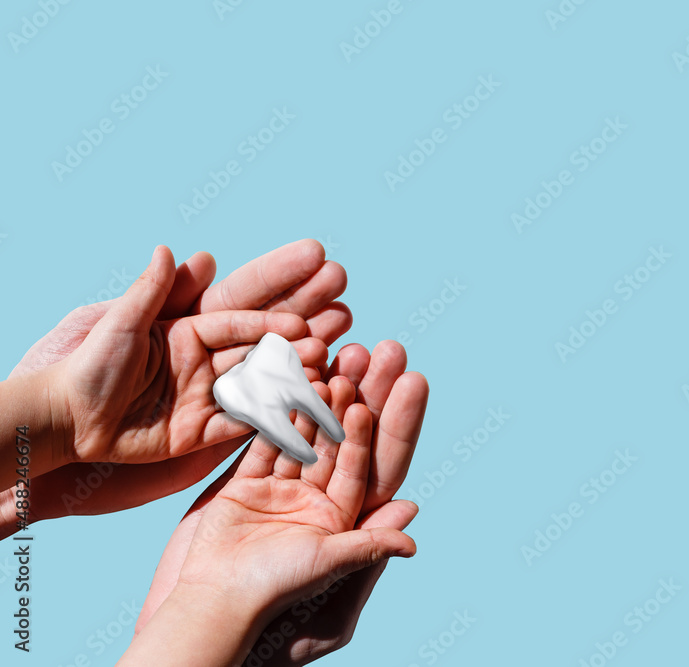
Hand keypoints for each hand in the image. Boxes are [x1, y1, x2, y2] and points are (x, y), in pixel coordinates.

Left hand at [1, 240, 350, 527]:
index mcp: (188, 331)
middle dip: (300, 336)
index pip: (241, 319)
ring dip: (294, 376)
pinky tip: (304, 412)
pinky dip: (271, 420)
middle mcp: (203, 363)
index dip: (274, 316)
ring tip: (331, 368)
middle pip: (260, 347)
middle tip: (340, 323)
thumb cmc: (85, 366)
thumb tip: (173, 250)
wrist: (64, 421)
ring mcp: (205, 398)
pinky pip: (240, 427)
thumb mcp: (117, 324)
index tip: (307, 316)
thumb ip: (150, 292)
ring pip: (259, 385)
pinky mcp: (199, 434)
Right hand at [137, 340, 428, 665]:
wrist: (214, 599)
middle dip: (346, 403)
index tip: (370, 401)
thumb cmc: (276, 589)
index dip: (368, 432)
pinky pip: (261, 444)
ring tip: (320, 365)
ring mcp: (278, 491)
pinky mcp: (244, 486)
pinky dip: (270, 416)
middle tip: (358, 361)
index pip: (363, 466)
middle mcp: (312, 500)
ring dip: (310, 403)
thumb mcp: (328, 564)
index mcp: (339, 518)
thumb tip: (413, 540)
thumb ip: (368, 548)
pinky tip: (280, 382)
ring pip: (299, 438)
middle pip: (335, 442)